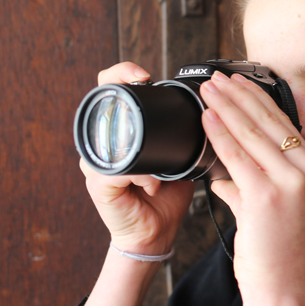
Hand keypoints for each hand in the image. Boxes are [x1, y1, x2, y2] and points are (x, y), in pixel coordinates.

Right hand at [80, 62, 193, 254]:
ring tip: (160, 163)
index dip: (121, 73)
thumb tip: (209, 107)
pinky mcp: (98, 185)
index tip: (145, 74)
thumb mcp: (180, 155)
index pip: (109, 88)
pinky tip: (154, 184)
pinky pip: (113, 171)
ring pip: (107, 136)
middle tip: (143, 89)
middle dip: (120, 91)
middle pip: (100, 103)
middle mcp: (102, 143)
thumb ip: (184, 133)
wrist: (157, 232)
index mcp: (121, 132)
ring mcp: (96, 163)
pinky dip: (139, 176)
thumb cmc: (167, 195)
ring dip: (138, 143)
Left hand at [198, 71, 304, 305]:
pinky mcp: (267, 195)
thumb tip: (222, 170)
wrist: (282, 287)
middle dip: (238, 95)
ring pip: (251, 132)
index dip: (256, 98)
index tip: (235, 82)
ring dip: (225, 107)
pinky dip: (219, 134)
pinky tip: (206, 119)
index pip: (282, 122)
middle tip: (215, 78)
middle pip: (267, 120)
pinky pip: (237, 156)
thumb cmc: (276, 251)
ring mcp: (290, 182)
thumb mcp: (269, 208)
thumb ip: (248, 184)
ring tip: (207, 90)